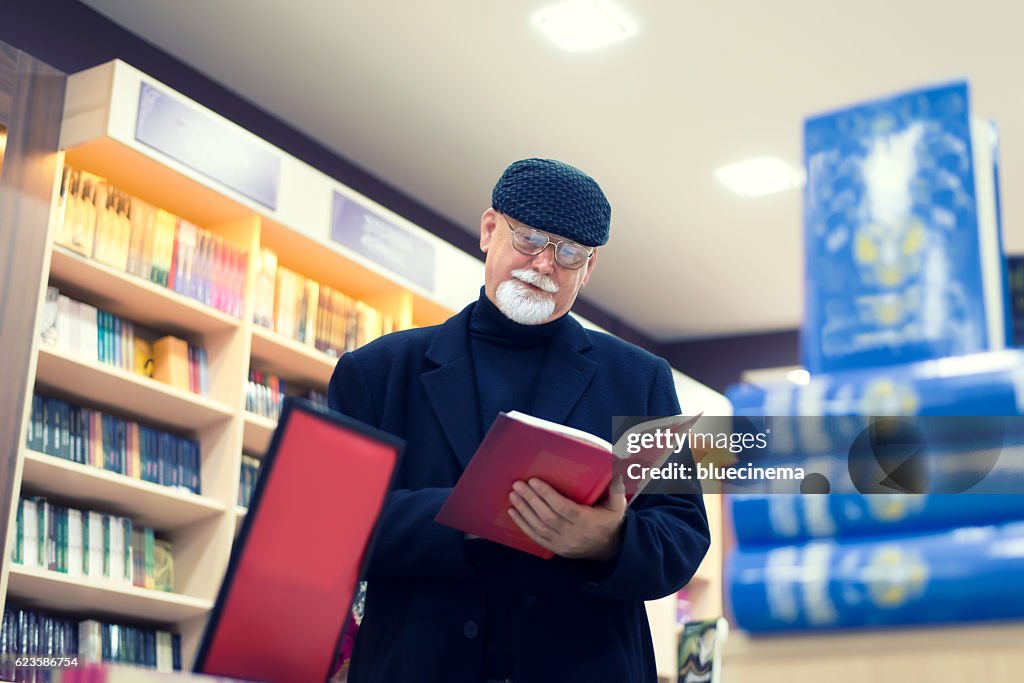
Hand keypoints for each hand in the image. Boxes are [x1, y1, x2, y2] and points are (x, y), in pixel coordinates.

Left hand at [508, 477, 625, 560]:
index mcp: (588, 522)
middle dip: (531, 500)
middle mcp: (574, 534)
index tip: (534, 481)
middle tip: (518, 485)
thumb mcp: (618, 505)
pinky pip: (536, 538)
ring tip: (513, 495)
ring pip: (539, 527)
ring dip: (524, 510)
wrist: (610, 550)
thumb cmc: (611, 521)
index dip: (547, 495)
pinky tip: (513, 512)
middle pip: (548, 517)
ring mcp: (563, 544)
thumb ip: (615, 487)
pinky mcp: (556, 549)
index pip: (564, 508)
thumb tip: (615, 466)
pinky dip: (523, 525)